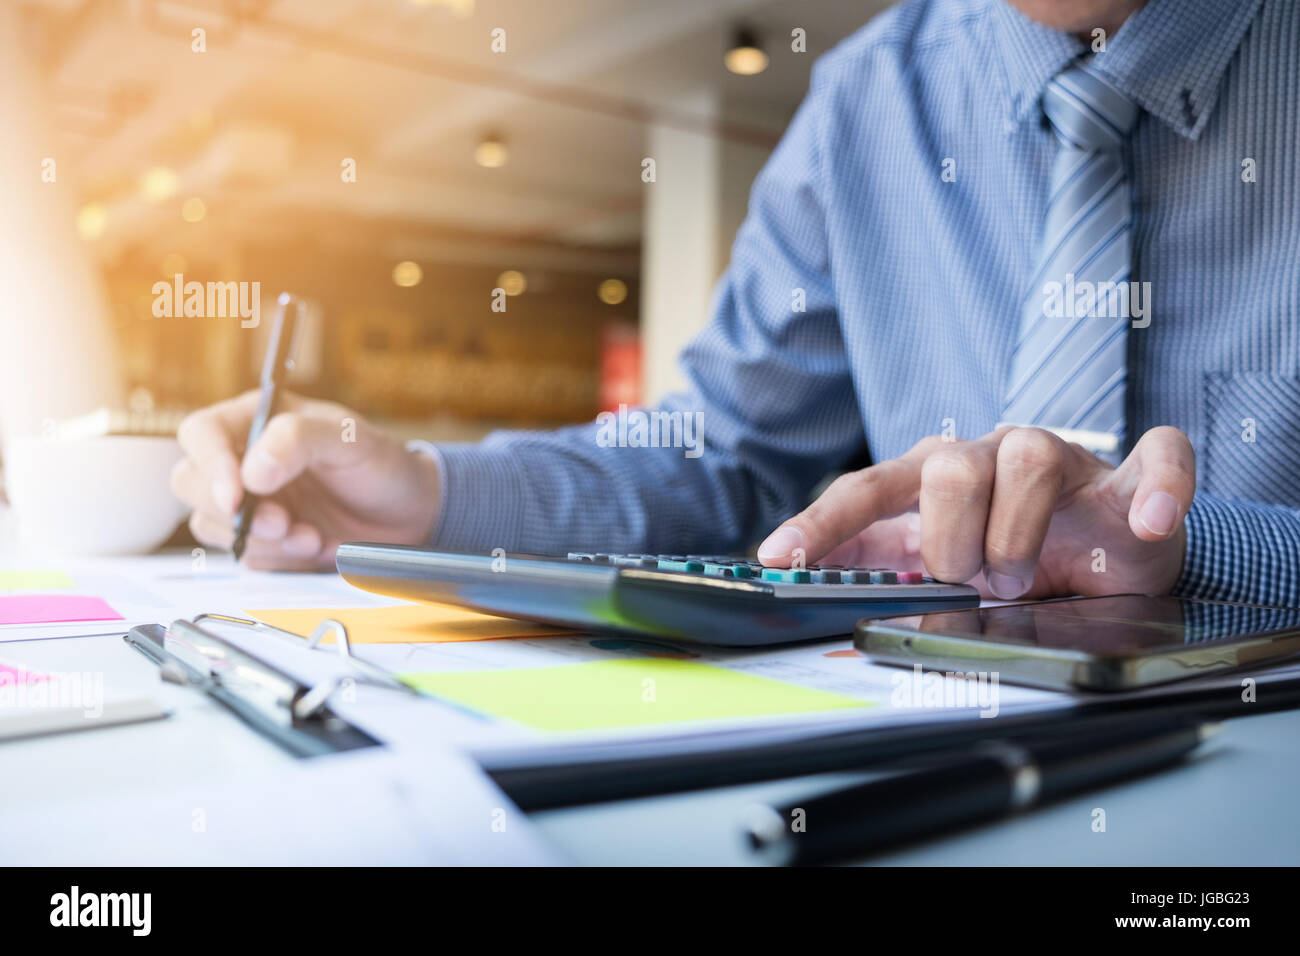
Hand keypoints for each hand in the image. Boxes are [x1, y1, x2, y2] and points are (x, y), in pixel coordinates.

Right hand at [171, 391, 441, 570]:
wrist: (408, 513)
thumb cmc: (380, 464)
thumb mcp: (349, 439)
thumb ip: (299, 440)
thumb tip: (250, 471)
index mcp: (255, 420)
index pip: (200, 434)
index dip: (209, 464)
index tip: (236, 496)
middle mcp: (242, 459)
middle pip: (190, 482)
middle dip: (231, 510)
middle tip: (282, 522)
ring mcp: (248, 501)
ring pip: (211, 525)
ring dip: (259, 539)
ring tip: (312, 536)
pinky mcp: (261, 539)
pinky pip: (243, 555)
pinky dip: (277, 558)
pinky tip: (317, 546)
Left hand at [756, 426, 1194, 598]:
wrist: (1105, 556)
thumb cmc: (1015, 557)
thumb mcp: (942, 567)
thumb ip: (889, 570)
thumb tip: (820, 593)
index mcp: (931, 476)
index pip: (866, 489)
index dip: (822, 522)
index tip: (778, 557)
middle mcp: (987, 455)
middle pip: (945, 468)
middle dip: (950, 542)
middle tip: (970, 582)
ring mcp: (1059, 458)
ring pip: (1027, 457)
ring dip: (1017, 536)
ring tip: (1020, 580)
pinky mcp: (1129, 474)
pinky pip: (1154, 457)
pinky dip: (1155, 489)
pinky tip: (1145, 521)